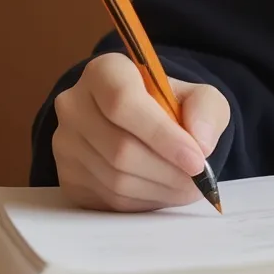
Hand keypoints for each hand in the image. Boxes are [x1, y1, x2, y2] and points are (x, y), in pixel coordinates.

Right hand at [52, 52, 229, 211]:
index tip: (196, 159)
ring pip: (115, 178)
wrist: (140, 126)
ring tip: (187, 186)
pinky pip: (108, 199)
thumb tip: (201, 142)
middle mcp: (75, 104)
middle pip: (120, 148)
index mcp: (104, 72)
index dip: (162, 135)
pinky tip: (163, 191)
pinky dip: (144, 202)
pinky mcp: (67, 176)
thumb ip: (207, 109)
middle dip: (168, 170)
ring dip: (160, 189)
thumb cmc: (168, 106)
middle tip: (199, 180)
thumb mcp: (198, 95)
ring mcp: (65, 143)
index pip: (123, 103)